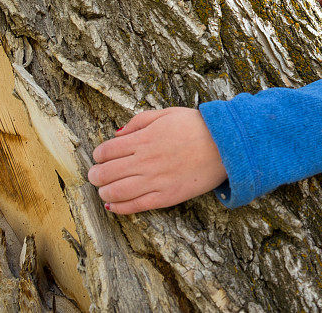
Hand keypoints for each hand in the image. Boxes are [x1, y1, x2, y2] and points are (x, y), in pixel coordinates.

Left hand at [87, 107, 226, 213]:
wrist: (225, 145)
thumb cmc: (196, 126)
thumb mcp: (166, 113)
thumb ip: (138, 121)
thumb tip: (116, 133)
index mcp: (143, 139)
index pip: (105, 151)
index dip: (98, 156)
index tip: (100, 157)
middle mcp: (145, 161)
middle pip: (105, 173)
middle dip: (95, 175)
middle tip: (96, 176)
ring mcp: (155, 180)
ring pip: (116, 192)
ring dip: (104, 192)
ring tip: (104, 190)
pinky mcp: (166, 197)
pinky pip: (135, 206)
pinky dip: (119, 207)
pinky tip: (113, 205)